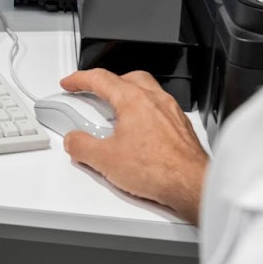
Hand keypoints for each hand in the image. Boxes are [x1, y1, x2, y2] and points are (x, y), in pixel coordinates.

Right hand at [58, 69, 208, 224]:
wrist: (191, 185)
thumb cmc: (158, 169)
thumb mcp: (104, 159)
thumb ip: (81, 146)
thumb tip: (74, 140)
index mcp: (134, 100)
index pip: (101, 79)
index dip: (80, 79)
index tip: (70, 83)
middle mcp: (156, 101)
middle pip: (129, 78)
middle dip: (109, 82)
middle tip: (95, 92)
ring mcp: (172, 113)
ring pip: (148, 92)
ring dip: (129, 96)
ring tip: (117, 113)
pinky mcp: (182, 128)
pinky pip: (161, 110)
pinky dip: (145, 113)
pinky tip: (139, 131)